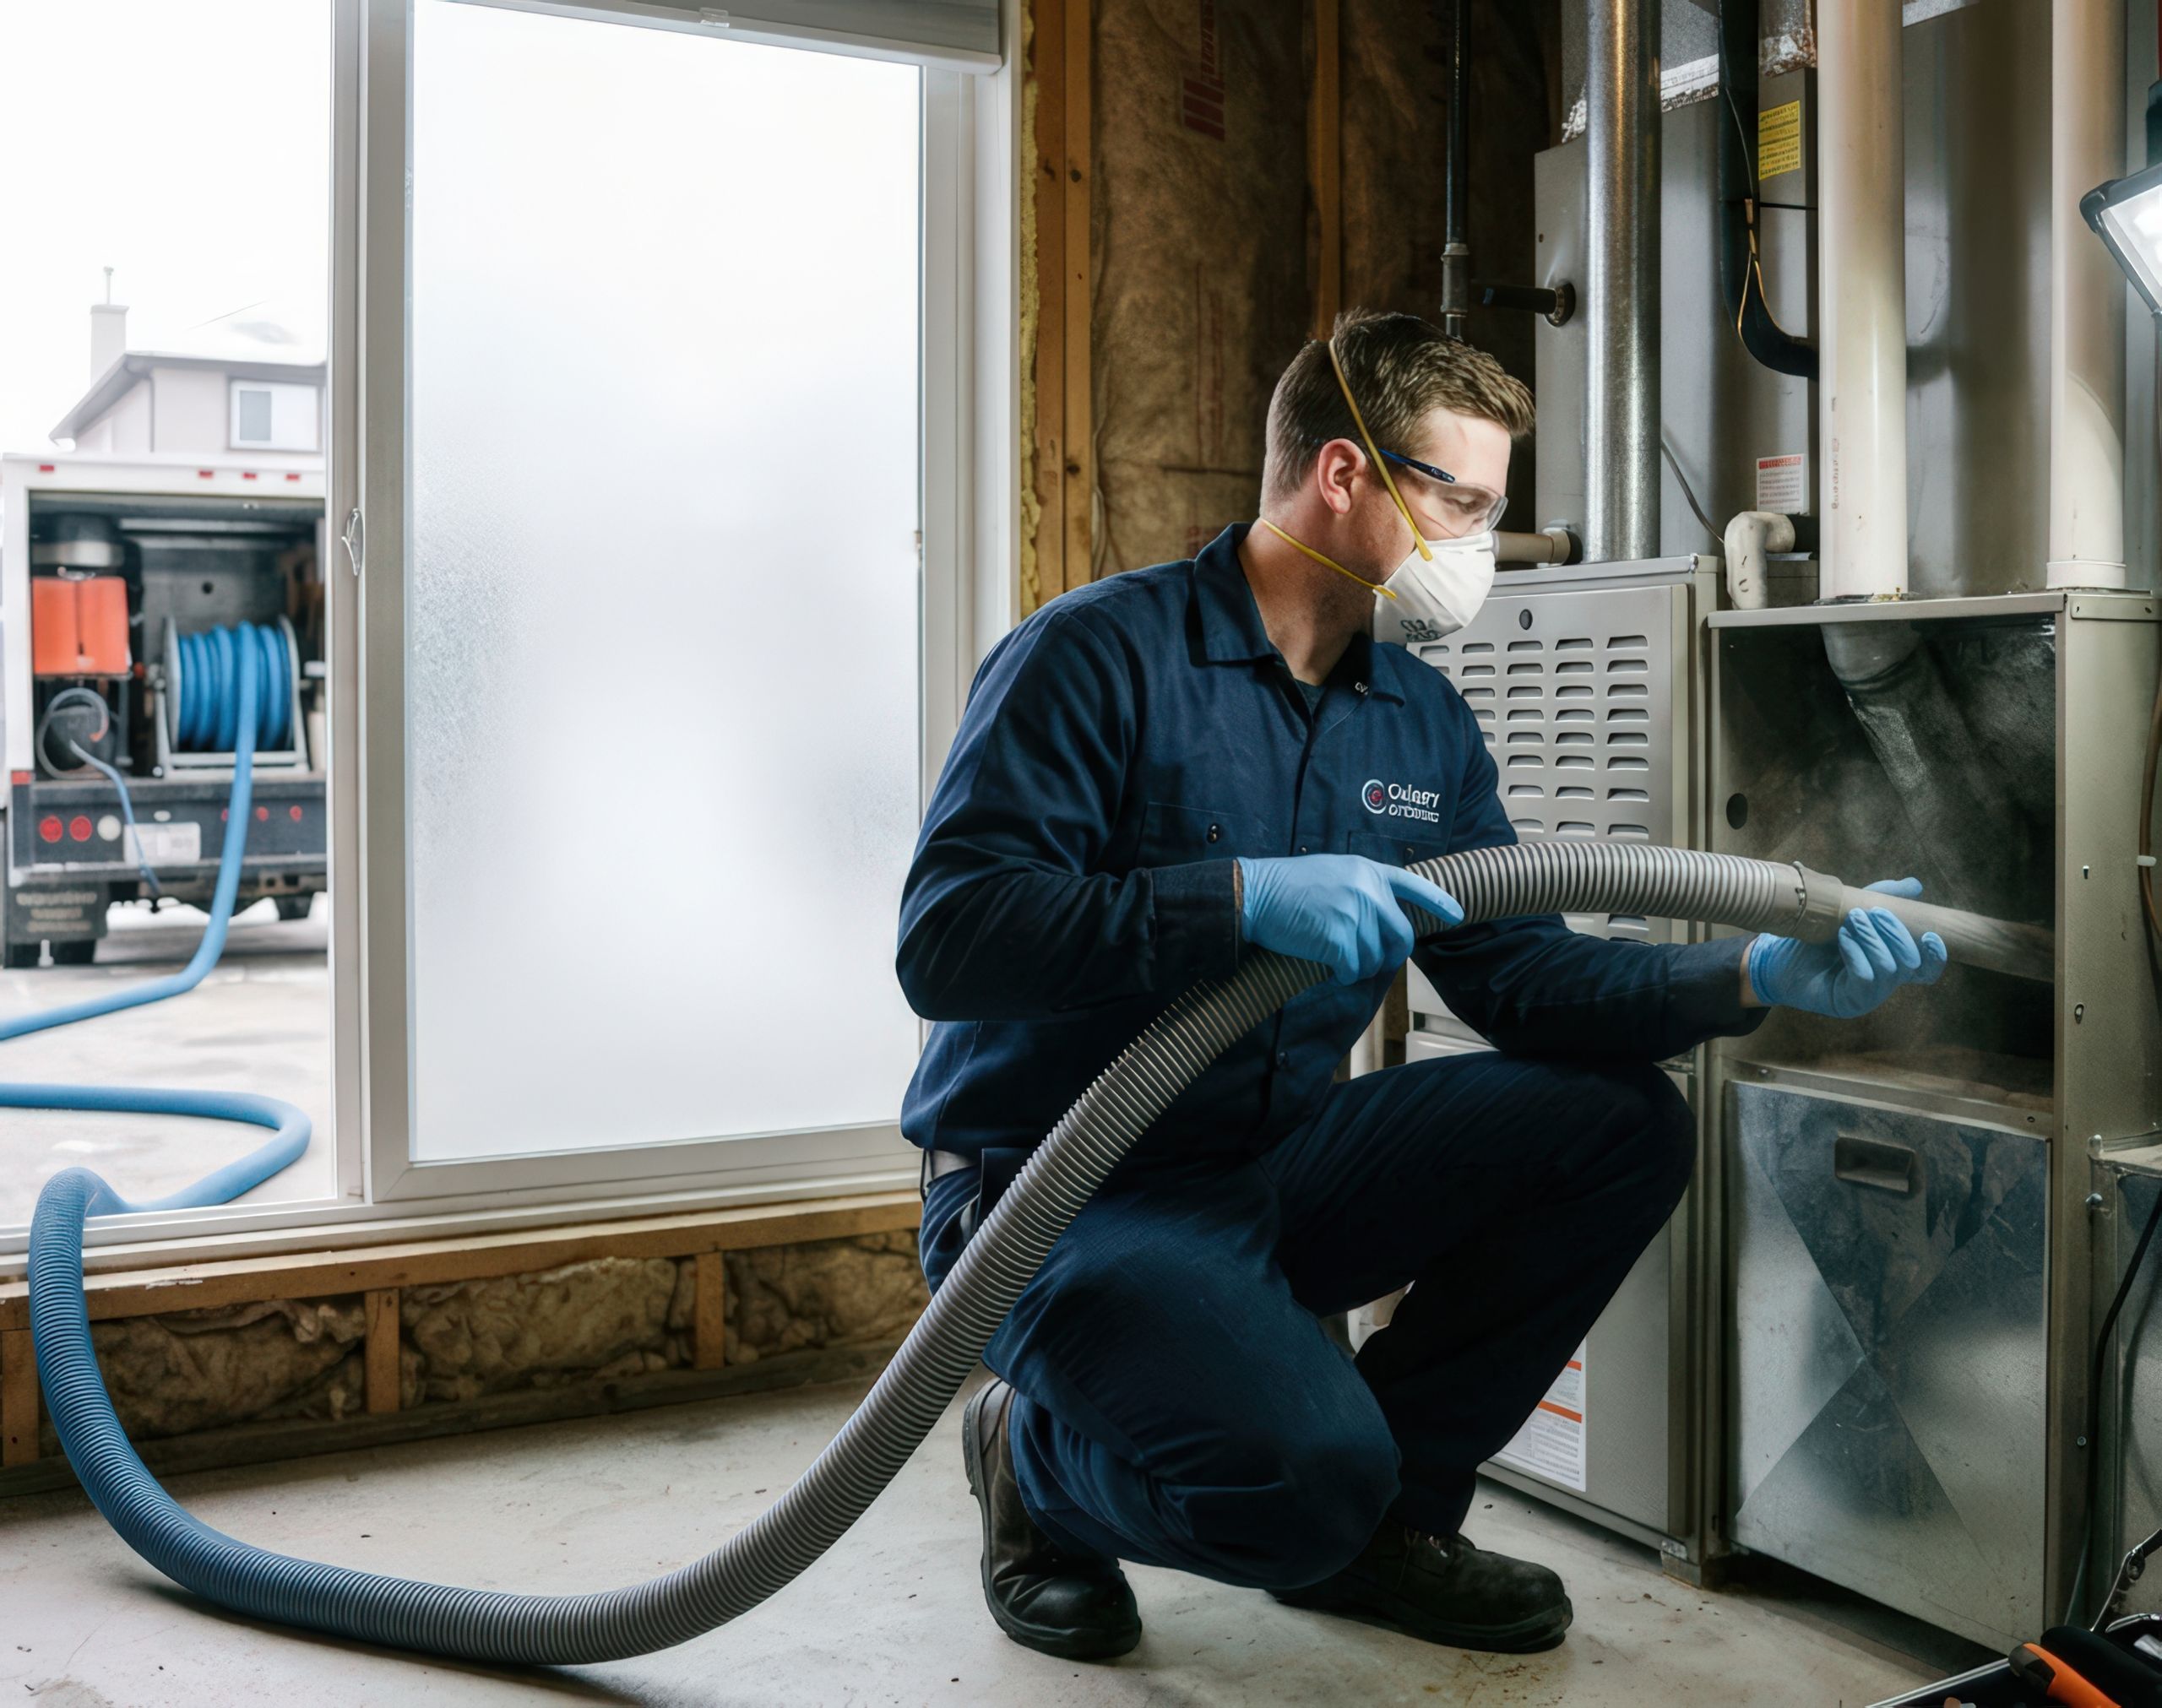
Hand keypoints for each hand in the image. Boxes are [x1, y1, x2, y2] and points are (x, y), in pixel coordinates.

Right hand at [1236, 853, 1463, 985]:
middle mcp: (1368, 891)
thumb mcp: (1333, 872)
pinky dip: (1342, 975)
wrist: (1257, 892)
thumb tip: (1381, 920)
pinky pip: (1353, 970)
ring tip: (1335, 957)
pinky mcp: (1339, 938)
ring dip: (1358, 966)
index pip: (1414, 885)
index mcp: (1369, 871)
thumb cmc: (1288, 886)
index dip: (1439, 902)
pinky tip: (1327, 967)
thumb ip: (1361, 888)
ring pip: (1375, 958)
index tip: (1457, 915)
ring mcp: (1355, 914)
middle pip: (1401, 936)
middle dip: (1390, 955)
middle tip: (1373, 961)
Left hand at [1747, 877, 1948, 1018]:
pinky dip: (1857, 953)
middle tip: (1872, 913)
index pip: (1926, 968)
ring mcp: (1868, 995)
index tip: (1930, 934)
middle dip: (1895, 933)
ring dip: (1873, 939)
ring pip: (1890, 968)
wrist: (1776, 957)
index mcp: (1891, 963)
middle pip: (1911, 963)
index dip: (1935, 954)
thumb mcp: (1849, 911)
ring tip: (1851, 921)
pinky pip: (1866, 977)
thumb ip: (1881, 898)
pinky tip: (1842, 939)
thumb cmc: (1815, 937)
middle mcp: (1884, 982)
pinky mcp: (1848, 1002)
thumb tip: (1915, 885)